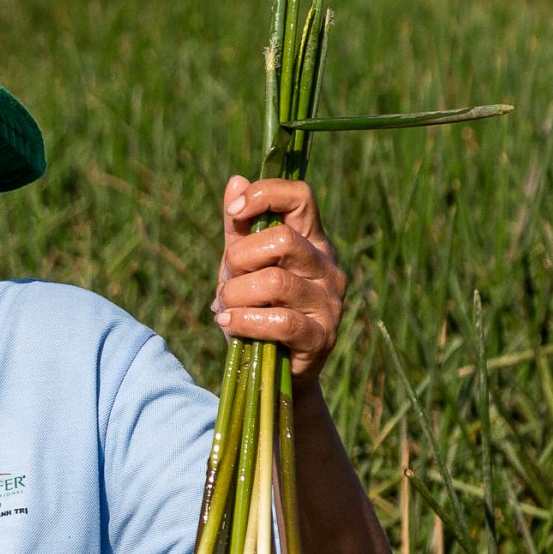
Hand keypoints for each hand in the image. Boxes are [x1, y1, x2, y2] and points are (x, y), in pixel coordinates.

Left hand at [212, 175, 347, 378]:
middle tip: (228, 278)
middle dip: (240, 257)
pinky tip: (227, 324)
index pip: (301, 196)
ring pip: (275, 281)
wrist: (276, 373)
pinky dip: (244, 321)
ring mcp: (329, 303)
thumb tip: (236, 180)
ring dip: (235, 294)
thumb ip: (239, 228)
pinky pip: (280, 321)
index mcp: (313, 241)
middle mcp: (328, 267)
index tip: (234, 212)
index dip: (264, 195)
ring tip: (224, 308)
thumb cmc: (258, 310)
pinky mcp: (321, 337)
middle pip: (282, 239)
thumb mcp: (243, 266)